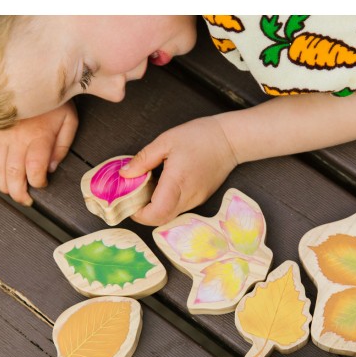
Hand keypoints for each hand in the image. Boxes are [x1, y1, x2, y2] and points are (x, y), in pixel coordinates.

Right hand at [0, 101, 78, 205]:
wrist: (33, 77)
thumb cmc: (54, 101)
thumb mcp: (69, 121)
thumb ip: (62, 146)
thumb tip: (51, 167)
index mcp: (39, 136)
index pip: (35, 169)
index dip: (37, 183)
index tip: (41, 184)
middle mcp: (18, 137)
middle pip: (12, 173)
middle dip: (18, 192)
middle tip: (25, 200)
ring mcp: (1, 133)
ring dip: (3, 184)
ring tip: (12, 190)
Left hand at [120, 116, 237, 225]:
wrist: (230, 141)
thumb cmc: (199, 136)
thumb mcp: (166, 141)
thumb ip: (143, 159)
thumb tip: (125, 174)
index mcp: (177, 182)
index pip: (156, 213)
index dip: (139, 214)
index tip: (129, 201)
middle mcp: (188, 197)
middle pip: (161, 220)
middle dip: (143, 214)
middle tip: (134, 196)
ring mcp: (196, 201)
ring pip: (169, 216)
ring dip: (154, 208)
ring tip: (148, 188)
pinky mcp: (200, 199)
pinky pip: (178, 208)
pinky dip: (166, 203)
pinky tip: (163, 186)